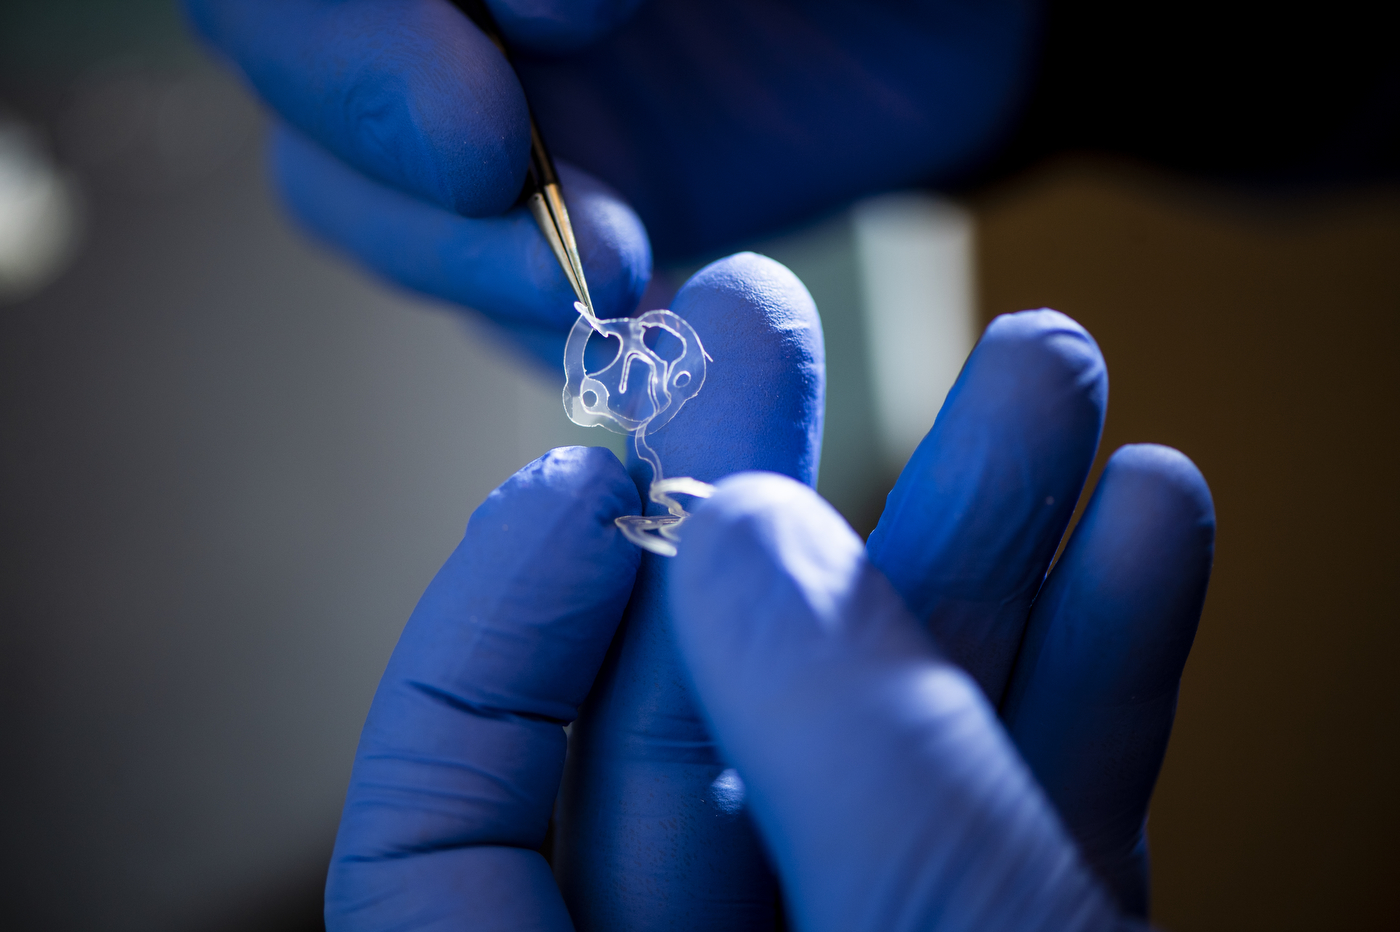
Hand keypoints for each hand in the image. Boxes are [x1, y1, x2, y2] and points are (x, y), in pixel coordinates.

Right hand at [182, 0, 1037, 359]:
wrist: (966, 26)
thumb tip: (535, 4)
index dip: (371, 4)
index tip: (571, 12)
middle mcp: (442, 9)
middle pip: (280, 51)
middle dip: (375, 102)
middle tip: (498, 150)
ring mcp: (479, 118)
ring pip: (348, 194)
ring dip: (456, 247)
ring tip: (617, 256)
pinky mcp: (544, 226)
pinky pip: (473, 297)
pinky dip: (532, 327)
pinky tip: (634, 331)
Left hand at [323, 252, 1212, 930]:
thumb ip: (844, 787)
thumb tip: (748, 542)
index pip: (440, 833)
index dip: (490, 639)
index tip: (591, 477)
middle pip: (690, 727)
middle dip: (768, 504)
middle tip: (772, 317)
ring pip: (885, 740)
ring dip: (974, 545)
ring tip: (1046, 370)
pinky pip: (1030, 805)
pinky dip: (1100, 672)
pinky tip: (1146, 522)